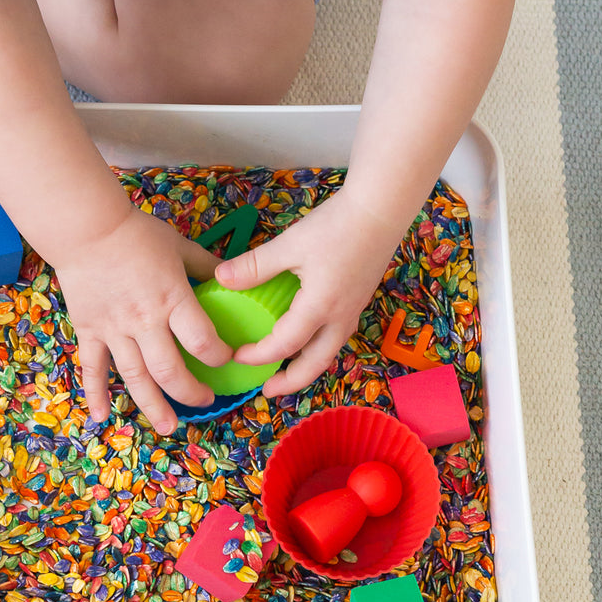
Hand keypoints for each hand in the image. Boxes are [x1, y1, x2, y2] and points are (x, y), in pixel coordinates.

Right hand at [54, 212, 232, 433]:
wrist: (87, 228)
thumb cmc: (136, 234)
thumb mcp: (179, 246)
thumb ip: (206, 266)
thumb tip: (232, 278)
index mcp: (172, 299)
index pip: (202, 341)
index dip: (219, 357)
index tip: (226, 360)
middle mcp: (145, 321)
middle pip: (170, 370)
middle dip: (191, 392)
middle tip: (204, 400)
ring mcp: (115, 330)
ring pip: (135, 377)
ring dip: (152, 406)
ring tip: (167, 427)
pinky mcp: (90, 331)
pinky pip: (92, 368)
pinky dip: (95, 394)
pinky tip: (101, 417)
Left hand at [213, 189, 407, 397]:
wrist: (381, 210)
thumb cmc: (337, 225)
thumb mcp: (290, 244)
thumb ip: (254, 265)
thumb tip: (220, 278)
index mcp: (320, 307)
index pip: (284, 345)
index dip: (258, 356)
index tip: (236, 356)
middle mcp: (339, 318)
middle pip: (314, 365)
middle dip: (289, 382)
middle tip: (266, 391)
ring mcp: (352, 312)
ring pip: (328, 353)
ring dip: (305, 368)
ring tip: (283, 372)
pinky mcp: (357, 302)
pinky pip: (335, 338)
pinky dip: (316, 349)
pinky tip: (304, 341)